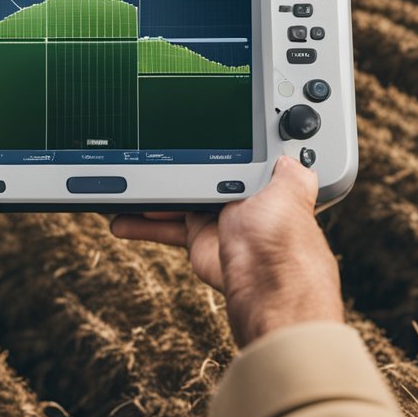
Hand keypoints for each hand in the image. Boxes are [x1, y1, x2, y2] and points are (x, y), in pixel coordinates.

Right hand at [110, 156, 342, 346]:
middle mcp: (239, 200)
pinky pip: (167, 227)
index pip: (235, 156)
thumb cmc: (282, 234)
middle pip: (200, 176)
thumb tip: (293, 155)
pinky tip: (124, 220)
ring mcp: (217, 221)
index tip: (189, 135)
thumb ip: (287, 168)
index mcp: (262, 182)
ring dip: (153, 196)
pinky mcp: (198, 240)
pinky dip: (144, 224)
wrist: (265, 280)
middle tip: (149, 156)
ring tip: (127, 187)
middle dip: (176, 168)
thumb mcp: (290, 185)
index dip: (213, 146)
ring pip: (179, 201)